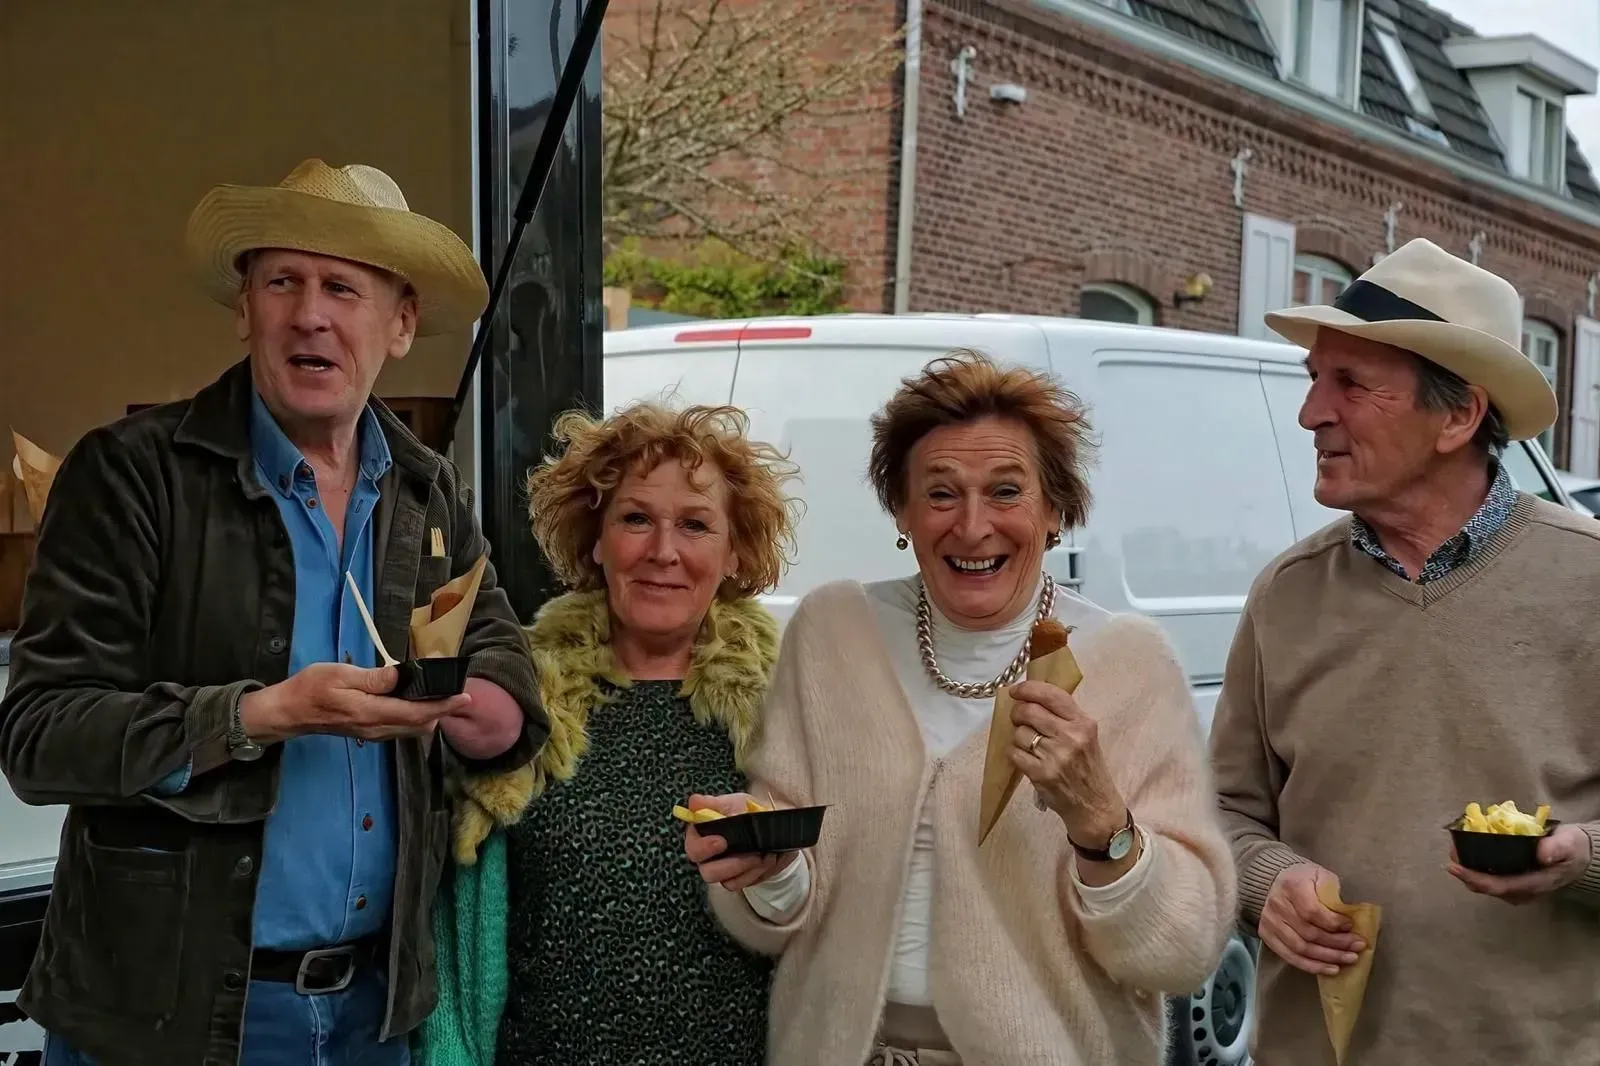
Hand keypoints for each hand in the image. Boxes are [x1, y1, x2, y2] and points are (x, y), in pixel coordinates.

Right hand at [239, 662, 469, 743]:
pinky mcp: (369, 732)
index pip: (417, 713)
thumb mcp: (339, 675)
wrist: (287, 713)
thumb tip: (399, 676)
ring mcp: (373, 733)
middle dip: (442, 709)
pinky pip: (400, 727)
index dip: (443, 706)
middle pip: (420, 724)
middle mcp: (377, 728)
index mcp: (371, 713)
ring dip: (430, 713)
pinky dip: (415, 715)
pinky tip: (417, 699)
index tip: (464, 697)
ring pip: (412, 728)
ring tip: (441, 692)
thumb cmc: (310, 689)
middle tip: (456, 689)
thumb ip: (372, 678)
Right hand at [681, 792, 797, 890]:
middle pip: (708, 872)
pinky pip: (744, 884)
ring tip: (764, 854)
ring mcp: (723, 872)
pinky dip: (758, 872)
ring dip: (750, 868)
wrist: (771, 826)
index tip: (722, 842)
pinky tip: (767, 859)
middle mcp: (708, 858)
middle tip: (753, 854)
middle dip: (732, 865)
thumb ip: (714, 804)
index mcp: (702, 836)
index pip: (693, 848)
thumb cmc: (747, 812)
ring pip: (728, 882)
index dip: (704, 848)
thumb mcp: (734, 803)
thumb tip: (695, 802)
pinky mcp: (738, 880)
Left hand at [1006, 679, 1125, 844]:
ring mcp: (1055, 756)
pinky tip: (1025, 758)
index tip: (1016, 691)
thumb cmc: (1088, 768)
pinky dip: (1014, 753)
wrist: (1094, 806)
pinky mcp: (1041, 774)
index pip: (1052, 695)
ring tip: (1029, 745)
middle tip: (1019, 719)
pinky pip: (1014, 753)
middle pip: (1029, 711)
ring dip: (1018, 737)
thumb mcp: (1086, 737)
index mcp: (1083, 723)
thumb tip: (1030, 697)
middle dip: (1017, 713)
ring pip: (1019, 733)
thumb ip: (1064, 717)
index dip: (1028, 689)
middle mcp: (1071, 737)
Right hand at [1259, 863, 1366, 975]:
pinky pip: (1290, 957)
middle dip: (1337, 944)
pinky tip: (1330, 969)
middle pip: (1308, 933)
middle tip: (1358, 948)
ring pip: (1300, 948)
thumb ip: (1333, 894)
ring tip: (1348, 959)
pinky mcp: (1267, 935)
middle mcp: (1277, 905)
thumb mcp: (1320, 875)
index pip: (1312, 912)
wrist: (1272, 879)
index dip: (1333, 923)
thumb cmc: (1303, 878)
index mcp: (1292, 886)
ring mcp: (1270, 922)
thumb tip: (1349, 919)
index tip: (1351, 926)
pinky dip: (1311, 966)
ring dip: (1327, 958)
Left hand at [1448, 824, 1591, 903]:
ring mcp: (1519, 888)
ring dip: (1469, 872)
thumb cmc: (1572, 848)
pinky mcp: (1516, 882)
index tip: (1455, 866)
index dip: (1474, 879)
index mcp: (1535, 884)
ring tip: (1455, 854)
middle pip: (1488, 888)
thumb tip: (1540, 854)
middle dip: (1466, 874)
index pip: (1499, 886)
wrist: (1579, 856)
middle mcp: (1524, 891)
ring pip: (1488, 885)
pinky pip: (1492, 879)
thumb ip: (1556, 848)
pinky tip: (1468, 855)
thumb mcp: (1569, 844)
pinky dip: (1477, 869)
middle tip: (1451, 855)